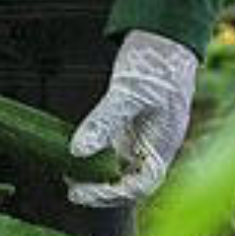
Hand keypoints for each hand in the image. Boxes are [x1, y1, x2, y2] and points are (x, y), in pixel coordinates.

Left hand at [67, 30, 199, 206]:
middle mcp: (155, 148)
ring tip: (69, 175)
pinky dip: (97, 160)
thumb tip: (76, 152)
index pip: (140, 186)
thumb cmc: (156, 65)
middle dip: (101, 192)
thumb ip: (103, 122)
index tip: (79, 193)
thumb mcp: (127, 93)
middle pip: (131, 185)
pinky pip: (115, 154)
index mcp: (163, 146)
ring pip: (121, 172)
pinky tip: (77, 155)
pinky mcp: (133, 130)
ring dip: (97, 179)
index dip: (109, 195)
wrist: (165, 41)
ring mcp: (145, 140)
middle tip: (71, 189)